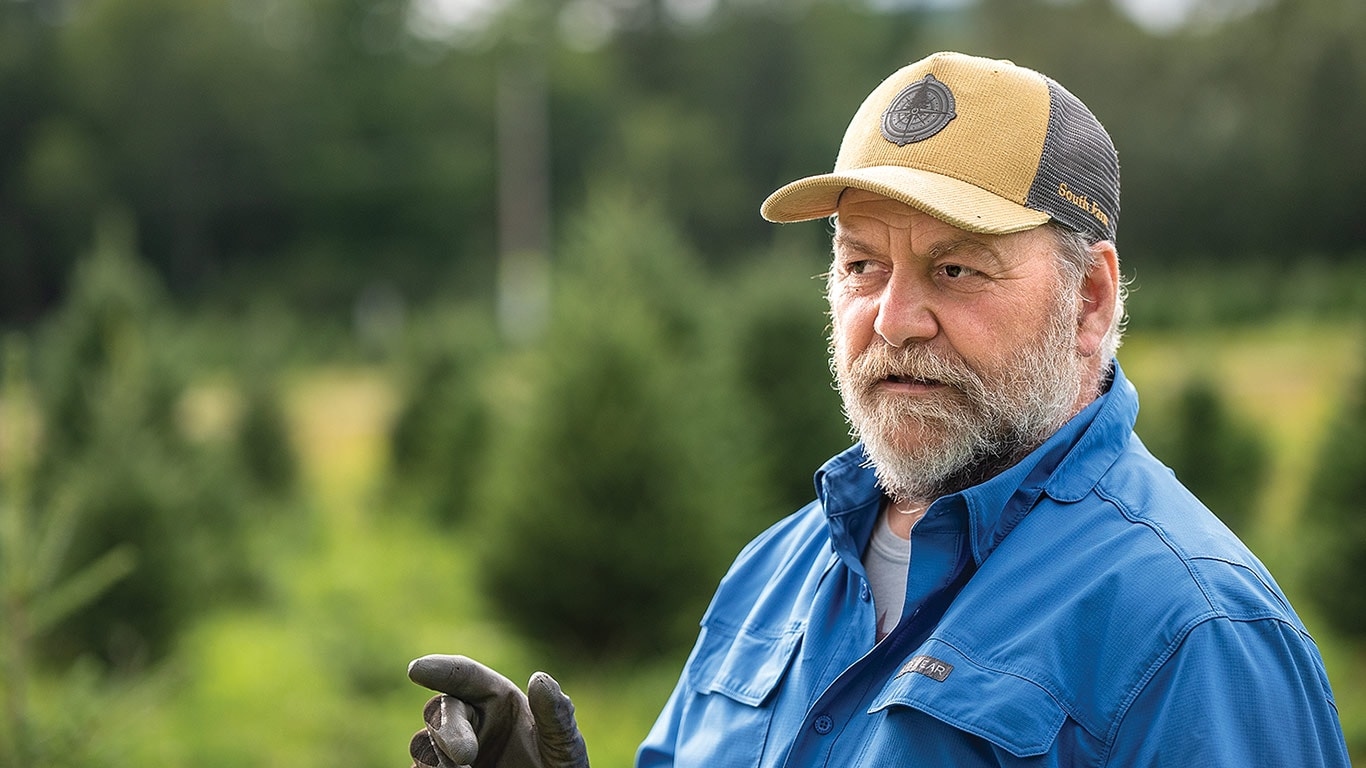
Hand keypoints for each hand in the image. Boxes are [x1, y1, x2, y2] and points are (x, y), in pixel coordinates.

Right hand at [407, 654, 588, 767]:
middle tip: (465, 756)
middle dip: (447, 729)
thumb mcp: (563, 745)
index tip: (417, 670)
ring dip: (436, 758)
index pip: (464, 675)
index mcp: (498, 699)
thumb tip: (540, 678)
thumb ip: (555, 715)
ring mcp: (452, 752)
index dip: (440, 668)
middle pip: (440, 709)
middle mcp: (471, 720)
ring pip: (423, 744)